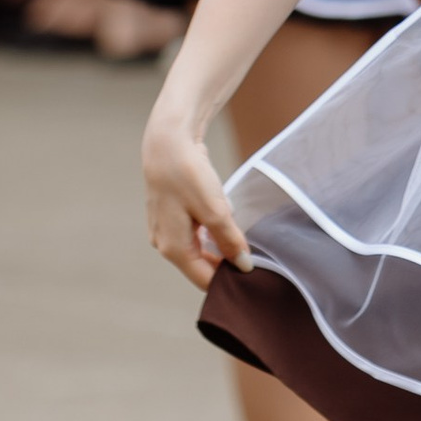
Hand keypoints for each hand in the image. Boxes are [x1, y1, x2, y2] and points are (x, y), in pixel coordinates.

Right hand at [143, 102, 247, 293]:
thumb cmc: (188, 175)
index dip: (229, 281)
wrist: (168, 140)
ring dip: (220, 243)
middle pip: (201, 265)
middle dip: (226, 263)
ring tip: (243, 236)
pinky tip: (225, 215)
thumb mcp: (215, 210)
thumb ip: (230, 241)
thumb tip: (243, 266)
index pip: (205, 280)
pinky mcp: (171, 213)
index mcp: (173, 249)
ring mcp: (166, 228)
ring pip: (200, 247)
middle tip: (255, 257)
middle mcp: (165, 243)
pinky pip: (196, 231)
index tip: (255, 278)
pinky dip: (212, 228)